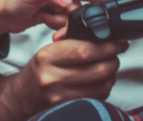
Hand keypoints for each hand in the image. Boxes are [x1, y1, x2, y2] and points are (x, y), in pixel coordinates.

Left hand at [0, 0, 114, 37]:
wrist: (0, 14)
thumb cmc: (13, 0)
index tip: (115, 1)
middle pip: (81, 10)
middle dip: (74, 22)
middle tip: (61, 29)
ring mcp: (59, 6)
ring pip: (73, 20)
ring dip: (65, 28)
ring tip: (51, 29)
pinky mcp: (55, 16)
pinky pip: (65, 26)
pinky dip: (59, 30)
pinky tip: (49, 28)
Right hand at [0, 39, 128, 120]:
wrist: (24, 95)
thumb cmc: (39, 70)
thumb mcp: (48, 51)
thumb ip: (71, 42)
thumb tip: (101, 36)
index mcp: (47, 58)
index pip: (83, 50)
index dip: (106, 46)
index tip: (118, 42)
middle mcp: (53, 78)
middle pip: (98, 69)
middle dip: (113, 59)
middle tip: (115, 53)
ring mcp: (62, 96)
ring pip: (103, 85)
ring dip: (112, 74)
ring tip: (108, 66)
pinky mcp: (70, 107)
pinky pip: (98, 97)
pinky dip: (105, 87)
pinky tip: (100, 80)